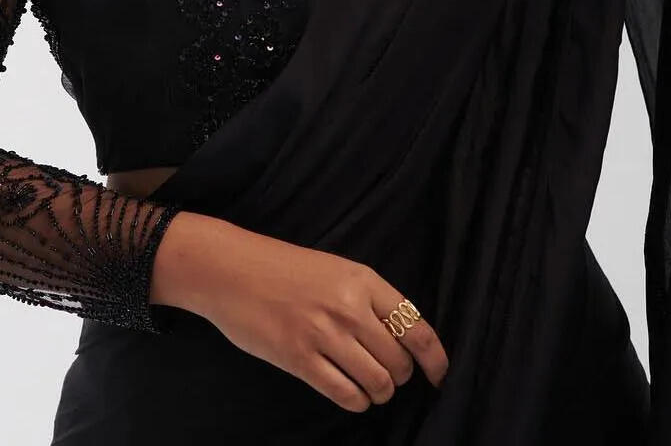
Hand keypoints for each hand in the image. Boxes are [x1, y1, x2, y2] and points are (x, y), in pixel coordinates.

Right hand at [189, 225, 448, 411]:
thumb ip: (368, 299)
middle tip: (388, 375)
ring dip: (378, 392)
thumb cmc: (283, 269)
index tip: (439, 374)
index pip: (416, 326)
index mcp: (362, 279)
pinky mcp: (299, 359)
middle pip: (399, 361)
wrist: (231, 269)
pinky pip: (345, 394)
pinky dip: (356, 401)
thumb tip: (403, 338)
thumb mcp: (334, 270)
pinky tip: (351, 394)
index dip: (435, 358)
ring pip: (377, 382)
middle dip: (399, 376)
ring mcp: (324, 334)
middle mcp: (349, 307)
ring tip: (369, 386)